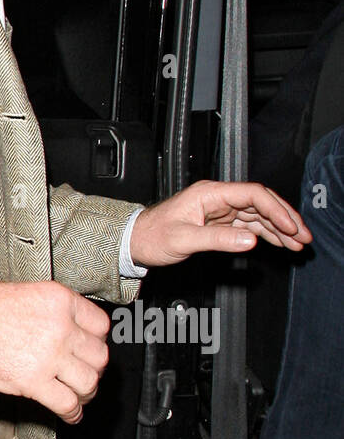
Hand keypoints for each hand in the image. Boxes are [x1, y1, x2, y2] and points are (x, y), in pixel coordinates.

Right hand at [0, 278, 110, 423]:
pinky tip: (70, 414)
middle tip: (84, 374)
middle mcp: (61, 326)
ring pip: (89, 382)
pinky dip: (73, 413)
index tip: (89, 350)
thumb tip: (66, 328)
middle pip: (99, 356)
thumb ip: (51, 311)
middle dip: (93, 369)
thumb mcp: (25, 293)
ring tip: (78, 396)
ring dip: (86, 392)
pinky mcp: (34, 381)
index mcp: (59, 299)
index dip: (96, 341)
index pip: (100, 325)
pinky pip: (67, 403)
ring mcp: (50, 355)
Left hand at [128, 180, 311, 268]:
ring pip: (259, 215)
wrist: (135, 241)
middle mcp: (217, 198)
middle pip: (261, 203)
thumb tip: (250, 240)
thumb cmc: (152, 236)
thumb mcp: (183, 240)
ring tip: (298, 244)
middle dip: (285, 219)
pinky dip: (267, 234)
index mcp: (209, 193)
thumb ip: (217, 239)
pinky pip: (250, 225)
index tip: (290, 227)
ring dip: (280, 229)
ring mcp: (220, 210)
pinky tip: (281, 243)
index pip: (252, 194)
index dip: (276, 209)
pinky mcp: (219, 223)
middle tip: (304, 237)